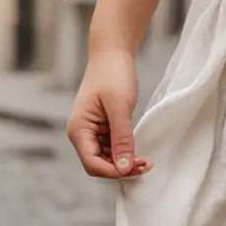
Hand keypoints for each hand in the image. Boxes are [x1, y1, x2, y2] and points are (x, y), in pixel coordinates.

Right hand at [67, 48, 150, 180]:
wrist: (112, 54)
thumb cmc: (112, 74)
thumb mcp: (119, 107)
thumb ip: (121, 138)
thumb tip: (124, 168)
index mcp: (78, 130)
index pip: (92, 164)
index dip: (114, 171)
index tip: (137, 167)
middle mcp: (82, 134)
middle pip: (99, 165)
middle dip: (121, 169)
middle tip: (147, 164)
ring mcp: (92, 132)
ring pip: (107, 159)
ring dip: (125, 162)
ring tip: (146, 160)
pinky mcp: (103, 128)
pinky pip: (112, 148)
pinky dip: (125, 152)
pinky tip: (139, 150)